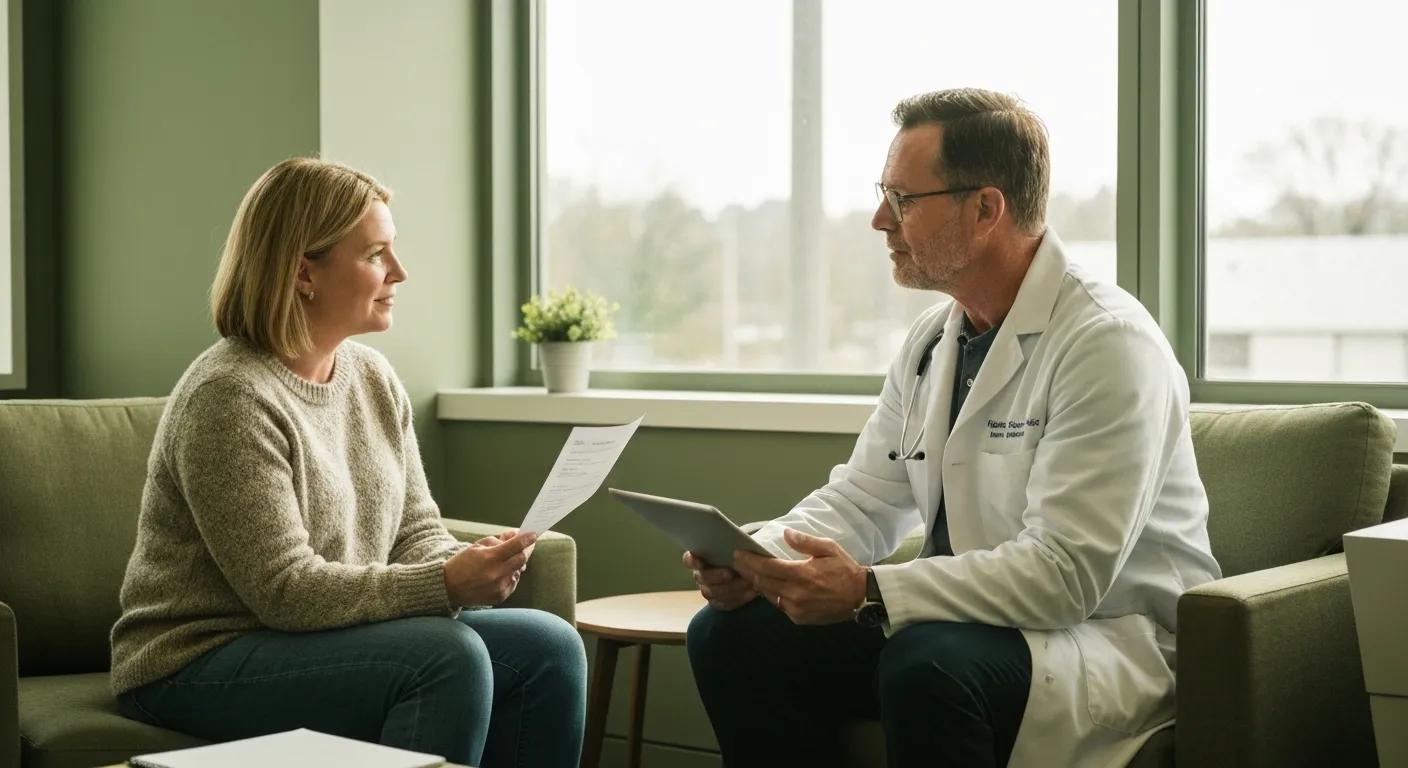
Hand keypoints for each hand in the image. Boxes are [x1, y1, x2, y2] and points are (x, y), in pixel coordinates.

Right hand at [444, 532, 536, 606]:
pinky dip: (510, 576)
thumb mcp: (477, 546)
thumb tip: (516, 535)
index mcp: (489, 558)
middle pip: (522, 559)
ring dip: (516, 564)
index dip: (527, 539)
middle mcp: (496, 573)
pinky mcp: (500, 597)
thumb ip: (498, 540)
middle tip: (525, 546)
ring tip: (504, 562)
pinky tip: (500, 574)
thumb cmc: (462, 563)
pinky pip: (513, 582)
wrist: (448, 588)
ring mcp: (499, 586)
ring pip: (518, 571)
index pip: (516, 546)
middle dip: (525, 551)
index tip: (533, 534)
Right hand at [682, 551, 756, 610]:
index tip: (699, 561)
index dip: (691, 561)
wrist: (749, 567)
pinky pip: (725, 603)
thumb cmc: (740, 552)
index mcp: (699, 558)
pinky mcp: (719, 602)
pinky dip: (738, 598)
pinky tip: (751, 593)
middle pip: (703, 577)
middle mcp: (700, 575)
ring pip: (714, 592)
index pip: (688, 560)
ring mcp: (708, 589)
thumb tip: (735, 545)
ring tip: (748, 582)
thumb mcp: (735, 544)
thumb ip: (730, 544)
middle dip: (717, 576)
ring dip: (732, 588)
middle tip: (730, 573)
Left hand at [731, 528, 866, 624]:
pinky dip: (773, 595)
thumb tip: (785, 533)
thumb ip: (805, 542)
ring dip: (759, 584)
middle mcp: (795, 594)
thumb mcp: (829, 549)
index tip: (737, 554)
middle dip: (748, 571)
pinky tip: (771, 587)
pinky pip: (779, 605)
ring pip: (768, 595)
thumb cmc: (845, 569)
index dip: (749, 560)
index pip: (766, 567)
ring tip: (751, 573)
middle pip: (762, 582)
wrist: (861, 597)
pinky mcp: (799, 618)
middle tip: (739, 562)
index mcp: (801, 574)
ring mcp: (796, 609)